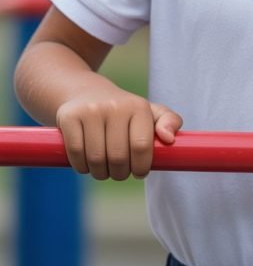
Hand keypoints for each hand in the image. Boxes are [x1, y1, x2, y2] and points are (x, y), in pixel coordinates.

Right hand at [56, 88, 182, 180]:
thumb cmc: (123, 111)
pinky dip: (82, 167)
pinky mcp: (69, 116)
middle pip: (118, 157)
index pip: (142, 147)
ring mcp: (91, 110)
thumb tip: (169, 139)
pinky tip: (87, 163)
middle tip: (119, 171)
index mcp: (138, 107)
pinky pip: (76, 154)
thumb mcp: (149, 112)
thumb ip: (169, 121)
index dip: (140, 167)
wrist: (85, 92)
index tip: (138, 171)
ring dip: (100, 173)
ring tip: (104, 169)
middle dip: (120, 173)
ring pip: (96, 159)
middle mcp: (115, 105)